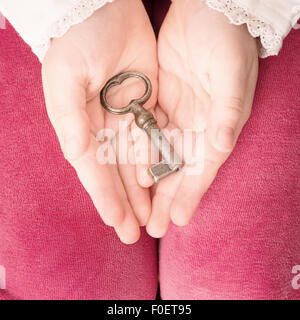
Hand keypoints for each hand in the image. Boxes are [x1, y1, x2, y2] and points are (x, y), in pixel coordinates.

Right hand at [42, 0, 157, 243]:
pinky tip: (163, 184)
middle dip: (126, 204)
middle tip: (134, 234)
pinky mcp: (148, 106)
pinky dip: (158, 162)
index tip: (116, 222)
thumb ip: (70, 122)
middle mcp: (103, 128)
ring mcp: (127, 118)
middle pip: (117, 173)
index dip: (105, 196)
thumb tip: (78, 158)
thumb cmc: (76, 43)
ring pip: (137, 162)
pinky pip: (155, 138)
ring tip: (150, 218)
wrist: (101, 10)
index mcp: (81, 127)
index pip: (95, 170)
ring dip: (144, 191)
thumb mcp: (65, 80)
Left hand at [146, 0, 257, 236]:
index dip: (190, 193)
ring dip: (150, 182)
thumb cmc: (226, 41)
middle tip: (154, 227)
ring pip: (161, 156)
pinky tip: (129, 172)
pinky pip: (147, 133)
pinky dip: (138, 153)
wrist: (208, 10)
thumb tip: (220, 145)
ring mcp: (177, 115)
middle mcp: (198, 125)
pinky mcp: (159, 101)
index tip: (177, 219)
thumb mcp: (231, 74)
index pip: (202, 167)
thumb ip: (227, 111)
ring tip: (139, 207)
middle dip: (166, 198)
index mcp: (218, 125)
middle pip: (179, 169)